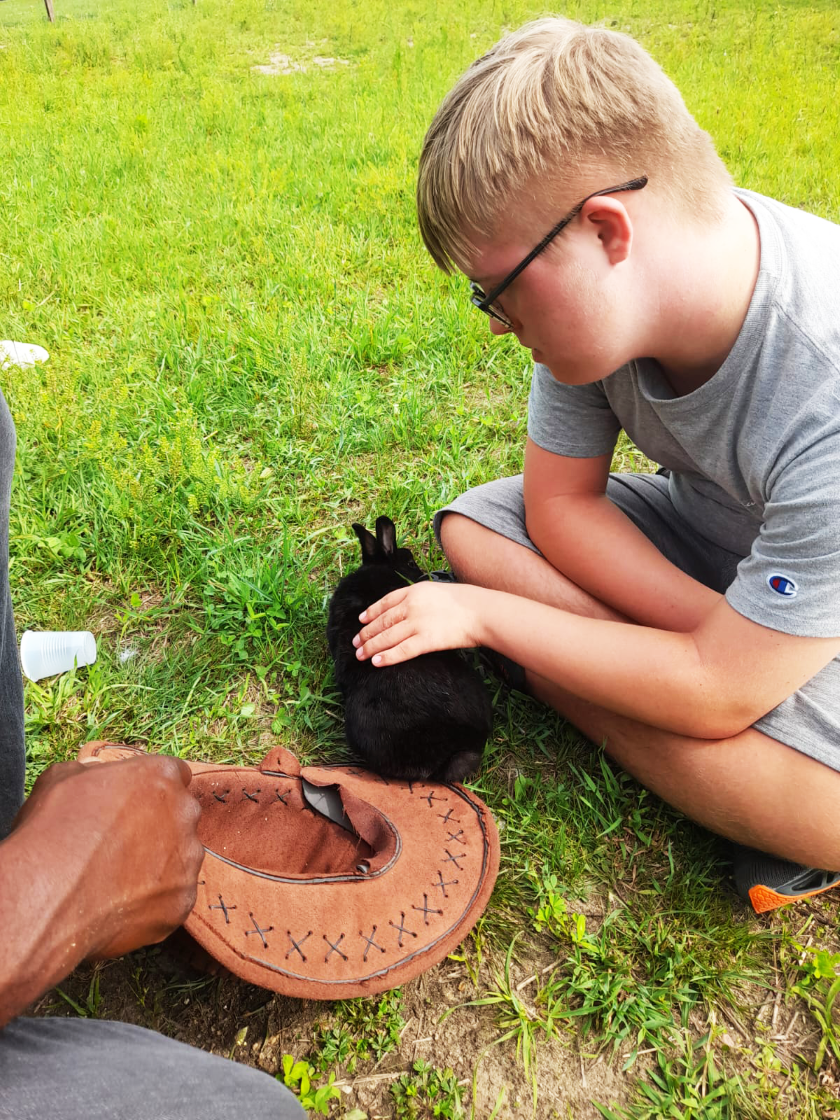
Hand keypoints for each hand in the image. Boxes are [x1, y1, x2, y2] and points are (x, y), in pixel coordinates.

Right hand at [12, 755, 203, 958]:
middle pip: (181, 815)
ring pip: (180, 858)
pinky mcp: (182, 900)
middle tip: (121, 844)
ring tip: (116, 881)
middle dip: (159, 826)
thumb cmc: (51, 831)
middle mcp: (184, 813)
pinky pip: (173, 898)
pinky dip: (153, 902)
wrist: (47, 897)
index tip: (134, 804)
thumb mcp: (62, 778)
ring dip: (158, 865)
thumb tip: (96, 776)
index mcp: (161, 776)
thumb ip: (94, 773)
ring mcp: (188, 859)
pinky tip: (120, 905)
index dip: (152, 789)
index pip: (173, 774)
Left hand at [353, 581, 489, 665]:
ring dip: (371, 646)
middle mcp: (412, 606)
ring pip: (387, 636)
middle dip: (367, 633)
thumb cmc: (466, 602)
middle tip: (356, 643)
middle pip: (383, 621)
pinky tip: (376, 662)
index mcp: (414, 591)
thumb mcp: (438, 591)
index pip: (386, 602)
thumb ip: (421, 598)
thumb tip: (408, 609)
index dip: (371, 612)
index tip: (361, 620)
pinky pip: (401, 650)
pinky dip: (387, 657)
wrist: (481, 611)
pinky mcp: (426, 640)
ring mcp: (417, 623)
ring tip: (361, 655)